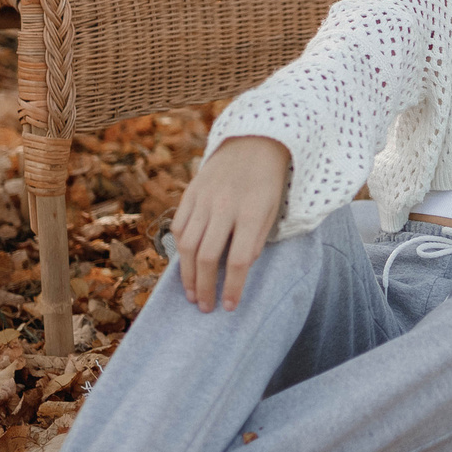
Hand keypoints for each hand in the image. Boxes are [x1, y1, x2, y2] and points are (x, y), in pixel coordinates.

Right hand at [171, 136, 289, 312]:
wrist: (253, 144)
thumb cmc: (268, 184)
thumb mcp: (272, 212)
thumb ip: (255, 241)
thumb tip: (236, 270)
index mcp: (251, 213)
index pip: (238, 261)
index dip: (232, 287)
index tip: (229, 307)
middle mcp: (223, 207)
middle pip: (206, 257)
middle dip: (204, 288)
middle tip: (205, 307)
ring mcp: (203, 200)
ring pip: (186, 245)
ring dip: (186, 275)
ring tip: (191, 294)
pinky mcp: (189, 193)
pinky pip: (179, 227)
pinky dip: (179, 249)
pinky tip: (185, 265)